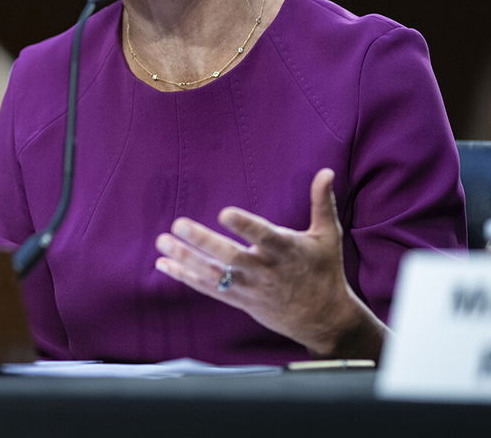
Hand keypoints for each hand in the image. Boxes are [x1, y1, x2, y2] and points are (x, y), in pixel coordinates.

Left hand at [154, 168, 386, 358]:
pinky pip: (208, 289)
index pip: (264, 236)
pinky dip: (185, 276)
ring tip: (162, 241)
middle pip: (231, 258)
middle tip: (178, 224)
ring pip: (213, 275)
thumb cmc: (324, 271)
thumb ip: (322, 202)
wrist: (324, 319)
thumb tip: (326, 171)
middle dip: (203, 242)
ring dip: (185, 259)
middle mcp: (266, 270)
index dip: (245, 226)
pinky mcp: (239, 300)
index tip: (225, 213)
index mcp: (287, 251)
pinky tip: (164, 263)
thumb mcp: (328, 236)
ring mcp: (251, 288)